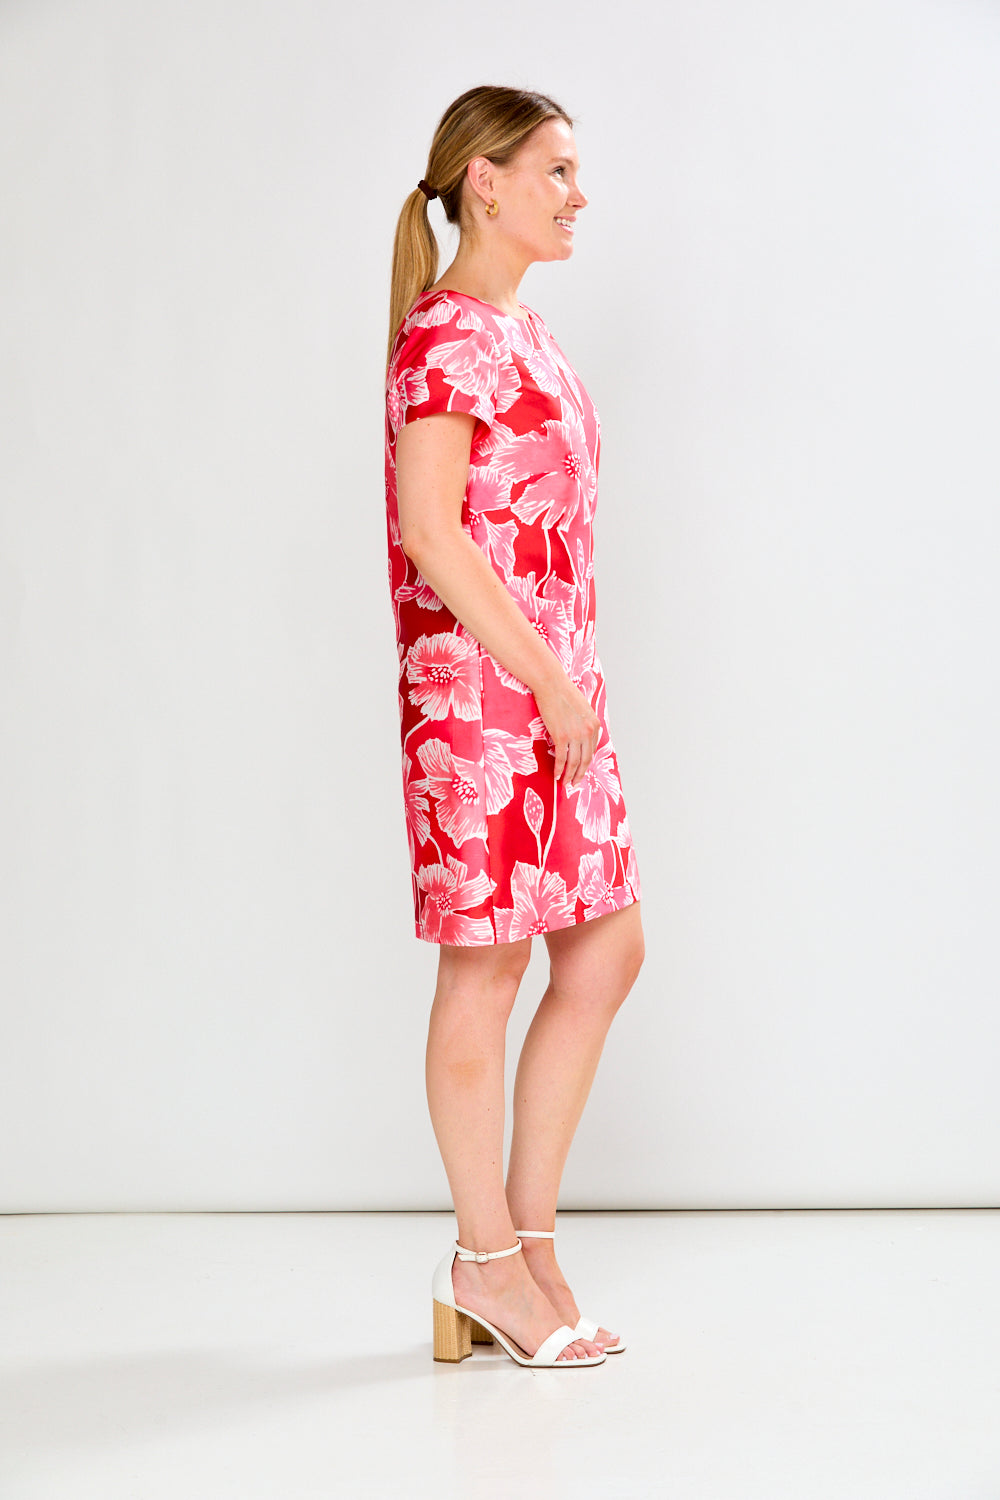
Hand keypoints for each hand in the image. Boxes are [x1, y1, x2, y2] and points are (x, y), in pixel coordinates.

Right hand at [533, 672, 600, 786]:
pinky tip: (555, 775)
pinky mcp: (561, 736)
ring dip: (569, 775)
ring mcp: (575, 735)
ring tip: (565, 783)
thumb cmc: (563, 693)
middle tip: (574, 783)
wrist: (551, 684)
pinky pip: (561, 758)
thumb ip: (584, 723)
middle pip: (586, 759)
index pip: (592, 749)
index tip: (581, 769)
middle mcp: (588, 732)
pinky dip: (558, 769)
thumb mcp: (582, 708)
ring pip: (574, 762)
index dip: (586, 762)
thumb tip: (580, 736)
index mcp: (595, 725)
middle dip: (580, 774)